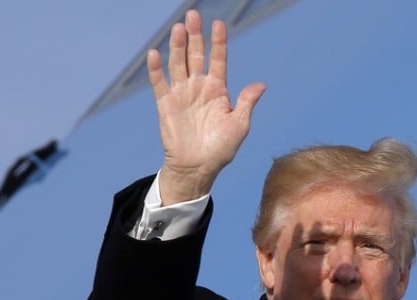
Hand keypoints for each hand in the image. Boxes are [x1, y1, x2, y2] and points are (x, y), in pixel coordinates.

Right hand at [150, 10, 265, 203]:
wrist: (198, 168)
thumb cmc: (221, 149)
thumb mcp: (239, 125)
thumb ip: (246, 103)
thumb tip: (261, 85)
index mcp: (218, 90)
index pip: (218, 60)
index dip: (218, 43)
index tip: (219, 24)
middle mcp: (198, 87)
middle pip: (196, 55)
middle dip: (195, 36)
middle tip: (192, 15)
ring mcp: (182, 94)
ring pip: (178, 63)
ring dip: (177, 46)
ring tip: (178, 28)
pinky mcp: (166, 104)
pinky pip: (159, 83)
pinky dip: (156, 69)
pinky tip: (155, 54)